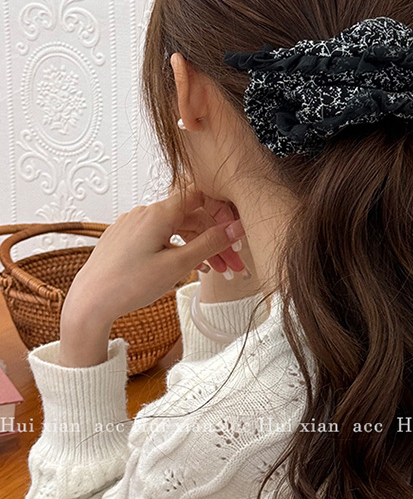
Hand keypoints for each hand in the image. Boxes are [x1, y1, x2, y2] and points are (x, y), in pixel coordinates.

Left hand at [58, 186, 244, 365]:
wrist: (88, 304)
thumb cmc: (127, 285)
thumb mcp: (177, 265)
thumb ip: (210, 243)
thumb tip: (235, 228)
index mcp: (158, 213)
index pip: (201, 194)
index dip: (223, 209)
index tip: (236, 231)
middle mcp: (145, 213)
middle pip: (192, 216)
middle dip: (215, 239)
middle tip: (233, 263)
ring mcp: (134, 225)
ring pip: (177, 228)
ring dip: (199, 246)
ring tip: (215, 271)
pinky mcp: (126, 238)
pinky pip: (161, 236)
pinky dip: (179, 248)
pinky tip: (189, 267)